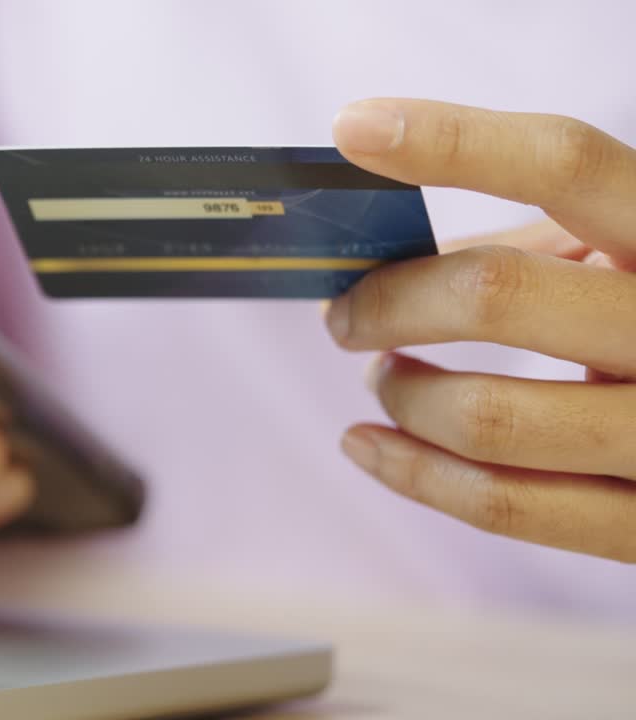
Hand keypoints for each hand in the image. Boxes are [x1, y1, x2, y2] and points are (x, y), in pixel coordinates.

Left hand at [326, 98, 635, 562]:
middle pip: (496, 294)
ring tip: (381, 378)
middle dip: (390, 303)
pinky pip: (504, 505)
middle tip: (344, 315)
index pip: (566, 163)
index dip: (453, 141)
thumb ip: (535, 246)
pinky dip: (412, 473)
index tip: (355, 128)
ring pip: (488, 417)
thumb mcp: (628, 257)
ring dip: (402, 397)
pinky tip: (367, 447)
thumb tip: (387, 259)